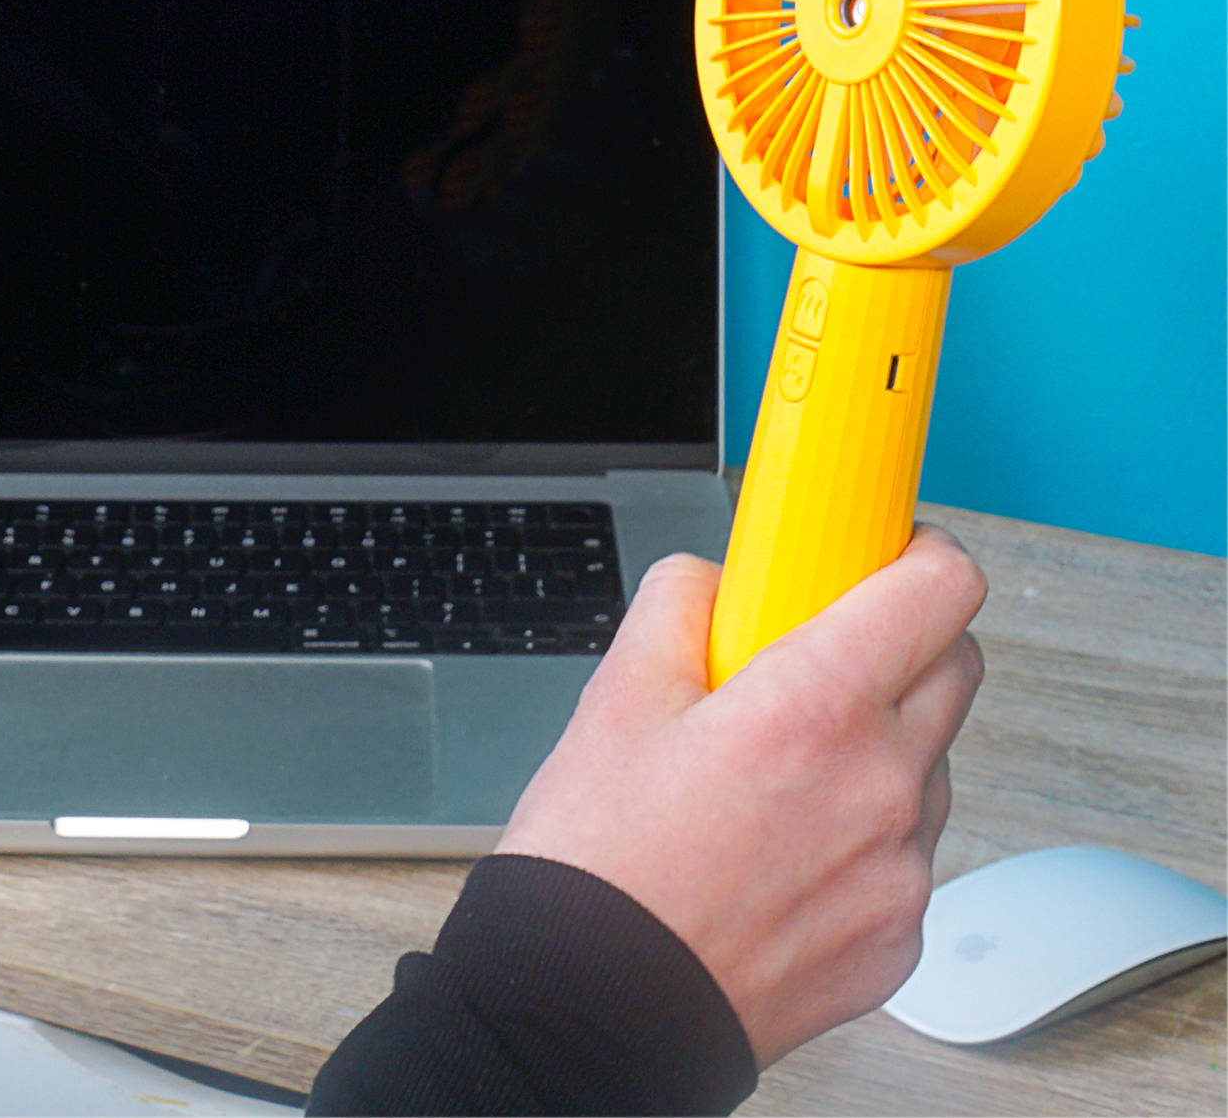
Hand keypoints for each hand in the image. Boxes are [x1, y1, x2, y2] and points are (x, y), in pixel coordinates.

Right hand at [494, 525, 986, 1070]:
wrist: (597, 1003)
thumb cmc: (603, 860)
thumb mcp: (617, 693)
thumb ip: (680, 605)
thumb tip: (716, 580)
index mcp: (815, 705)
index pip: (941, 591)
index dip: (921, 553)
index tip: (890, 550)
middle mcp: (881, 785)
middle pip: (955, 667)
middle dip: (899, 641)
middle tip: (817, 651)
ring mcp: (900, 870)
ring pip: (928, 763)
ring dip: (880, 742)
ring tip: (776, 769)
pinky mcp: (899, 938)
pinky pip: (907, 853)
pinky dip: (864, 830)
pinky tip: (780, 844)